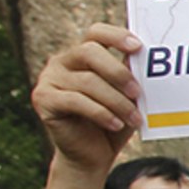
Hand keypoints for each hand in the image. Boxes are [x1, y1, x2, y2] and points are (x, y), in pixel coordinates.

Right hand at [31, 25, 143, 173]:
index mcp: (83, 54)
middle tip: (137, 92)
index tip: (138, 47)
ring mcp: (49, 79)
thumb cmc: (113, 121)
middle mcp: (62, 61)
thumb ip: (131, 76)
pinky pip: (76, 101)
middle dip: (118, 72)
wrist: (91, 155)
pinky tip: (116, 124)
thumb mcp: (127, 97)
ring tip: (136, 119)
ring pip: (88, 81)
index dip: (116, 35)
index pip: (95, 32)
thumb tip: (145, 59)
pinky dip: (101, 113)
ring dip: (117, 102)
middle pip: (89, 51)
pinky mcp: (43, 99)